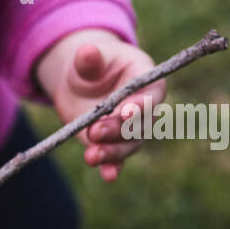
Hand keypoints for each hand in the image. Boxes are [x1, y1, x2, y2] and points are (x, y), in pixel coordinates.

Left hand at [34, 28, 165, 181]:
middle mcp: (143, 108)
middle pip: (141, 124)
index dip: (140, 105)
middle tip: (96, 132)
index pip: (150, 95)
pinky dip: (112, 168)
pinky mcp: (113, 144)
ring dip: (113, 153)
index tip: (125, 112)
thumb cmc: (91, 65)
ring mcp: (130, 129)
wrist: (79, 83)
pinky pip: (117, 159)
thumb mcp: (88, 60)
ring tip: (92, 156)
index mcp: (146, 80)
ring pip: (130, 144)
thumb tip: (86, 52)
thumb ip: (89, 59)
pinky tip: (108, 176)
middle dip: (119, 130)